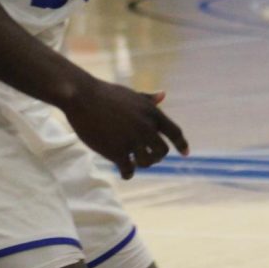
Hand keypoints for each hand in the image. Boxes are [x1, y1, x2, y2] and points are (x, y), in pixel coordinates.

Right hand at [62, 79, 188, 179]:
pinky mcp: (116, 151)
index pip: (175, 132)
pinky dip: (128, 174)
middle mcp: (146, 127)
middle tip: (148, 157)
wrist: (82, 97)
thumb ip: (148, 99)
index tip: (186, 153)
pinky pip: (129, 170)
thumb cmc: (105, 94)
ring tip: (133, 162)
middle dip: (157, 156)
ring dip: (142, 164)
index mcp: (152, 113)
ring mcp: (132, 140)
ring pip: (147, 162)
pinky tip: (125, 173)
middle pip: (162, 151)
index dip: (182, 144)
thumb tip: (163, 95)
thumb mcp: (131, 94)